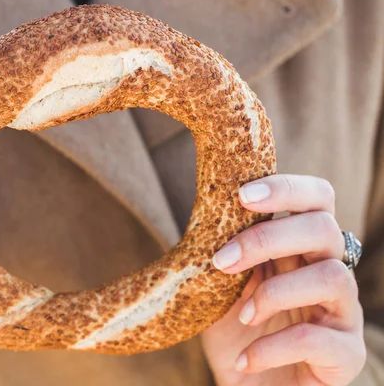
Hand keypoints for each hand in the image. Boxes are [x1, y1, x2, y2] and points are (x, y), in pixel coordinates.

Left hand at [202, 174, 365, 385]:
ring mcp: (342, 312)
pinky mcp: (346, 354)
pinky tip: (244, 359)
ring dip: (276, 292)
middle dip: (269, 238)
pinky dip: (273, 347)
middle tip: (223, 260)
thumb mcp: (220, 287)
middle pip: (324, 228)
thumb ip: (222, 253)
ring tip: (242, 317)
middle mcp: (328, 271)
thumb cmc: (237, 333)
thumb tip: (202, 215)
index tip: (242, 195)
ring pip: (333, 277)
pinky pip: (319, 339)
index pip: (317, 199)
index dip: (287, 188)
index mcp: (301, 249)